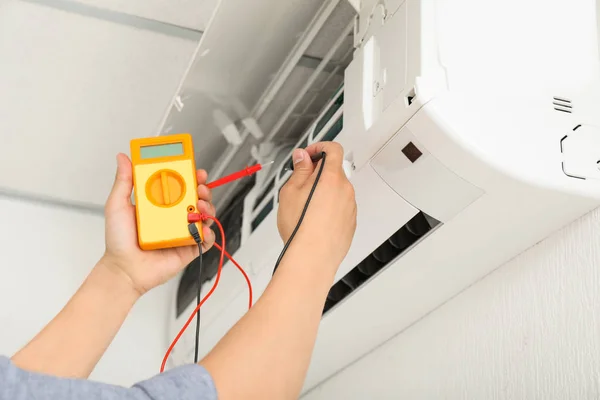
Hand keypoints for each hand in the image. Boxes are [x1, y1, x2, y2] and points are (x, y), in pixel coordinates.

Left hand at [101, 153, 215, 295]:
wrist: (124, 269)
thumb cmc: (119, 241)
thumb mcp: (117, 205)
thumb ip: (123, 181)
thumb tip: (123, 158)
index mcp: (160, 203)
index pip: (179, 184)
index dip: (188, 175)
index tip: (192, 168)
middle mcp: (173, 216)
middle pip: (196, 197)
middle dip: (202, 189)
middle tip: (200, 186)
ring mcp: (182, 232)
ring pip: (204, 215)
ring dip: (207, 207)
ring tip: (200, 206)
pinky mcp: (189, 248)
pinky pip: (206, 240)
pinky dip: (209, 233)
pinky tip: (203, 229)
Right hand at [277, 142, 356, 268]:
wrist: (312, 257)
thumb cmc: (301, 227)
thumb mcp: (290, 191)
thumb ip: (299, 169)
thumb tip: (302, 157)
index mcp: (331, 177)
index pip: (333, 149)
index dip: (319, 148)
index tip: (308, 155)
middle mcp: (345, 190)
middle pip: (334, 171)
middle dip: (317, 173)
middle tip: (299, 184)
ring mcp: (350, 207)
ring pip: (337, 190)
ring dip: (323, 192)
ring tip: (305, 207)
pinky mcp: (350, 222)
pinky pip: (340, 207)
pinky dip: (329, 208)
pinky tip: (314, 220)